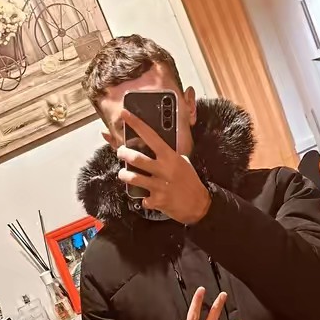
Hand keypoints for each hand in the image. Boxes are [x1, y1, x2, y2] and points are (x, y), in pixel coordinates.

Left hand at [116, 109, 211, 224]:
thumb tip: (154, 146)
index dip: (136, 124)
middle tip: (121, 153)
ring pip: (132, 178)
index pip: (150, 136)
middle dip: (123, 153)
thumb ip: (168, 155)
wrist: (199, 205)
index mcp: (170, 157)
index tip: (124, 114)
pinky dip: (143, 199)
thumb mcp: (182, 162)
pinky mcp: (157, 201)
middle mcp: (163, 169)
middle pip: (135, 157)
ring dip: (124, 175)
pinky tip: (147, 198)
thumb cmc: (190, 182)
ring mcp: (159, 186)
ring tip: (124, 174)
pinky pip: (142, 199)